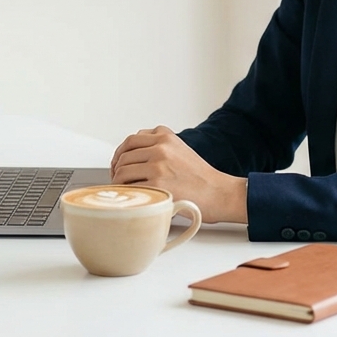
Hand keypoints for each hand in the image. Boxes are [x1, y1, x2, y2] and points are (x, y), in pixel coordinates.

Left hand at [110, 126, 247, 224]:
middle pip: (124, 156)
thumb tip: (131, 156)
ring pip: (123, 171)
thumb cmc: (201, 177)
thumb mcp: (181, 150)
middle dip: (117, 170)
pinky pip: (129, 188)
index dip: (120, 154)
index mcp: (166, 137)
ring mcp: (158, 166)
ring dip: (119, 183)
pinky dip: (125, 195)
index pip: (131, 141)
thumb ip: (159, 146)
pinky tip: (131, 199)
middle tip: (119, 181)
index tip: (118, 164)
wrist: (219, 193)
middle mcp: (161, 148)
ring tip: (125, 191)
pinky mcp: (158, 185)